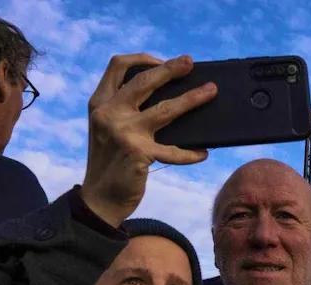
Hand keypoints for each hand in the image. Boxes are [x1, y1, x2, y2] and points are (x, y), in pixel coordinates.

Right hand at [80, 53, 217, 227]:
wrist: (100, 199)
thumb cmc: (110, 162)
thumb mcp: (108, 128)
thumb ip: (124, 109)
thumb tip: (167, 94)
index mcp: (100, 103)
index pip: (118, 65)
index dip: (143, 58)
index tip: (163, 61)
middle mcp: (109, 113)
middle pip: (144, 81)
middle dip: (170, 69)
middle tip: (190, 63)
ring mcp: (124, 132)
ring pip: (166, 109)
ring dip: (192, 99)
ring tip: (210, 92)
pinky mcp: (139, 154)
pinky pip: (174, 151)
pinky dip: (190, 153)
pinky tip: (203, 153)